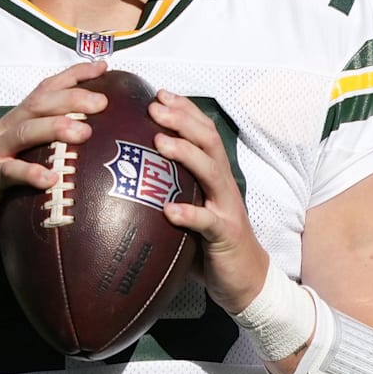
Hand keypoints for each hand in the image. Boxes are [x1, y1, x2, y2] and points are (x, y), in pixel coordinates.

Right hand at [0, 60, 109, 252]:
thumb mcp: (24, 161)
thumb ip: (48, 151)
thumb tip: (93, 149)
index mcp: (15, 122)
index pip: (45, 90)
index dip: (73, 76)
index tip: (103, 67)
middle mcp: (3, 129)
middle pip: (39, 104)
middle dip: (71, 98)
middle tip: (101, 102)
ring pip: (25, 131)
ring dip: (56, 128)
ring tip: (84, 132)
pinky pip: (8, 172)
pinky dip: (30, 173)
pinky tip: (50, 179)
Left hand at [149, 90, 268, 313]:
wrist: (247, 280)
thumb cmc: (210, 242)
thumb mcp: (191, 208)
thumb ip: (169, 191)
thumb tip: (125, 175)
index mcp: (214, 175)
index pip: (203, 132)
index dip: (185, 110)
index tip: (159, 93)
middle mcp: (223, 185)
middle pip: (208, 141)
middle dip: (182, 120)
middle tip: (154, 107)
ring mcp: (226, 208)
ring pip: (211, 172)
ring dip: (186, 154)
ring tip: (160, 142)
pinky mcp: (226, 235)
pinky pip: (208, 222)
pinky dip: (189, 214)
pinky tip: (170, 210)